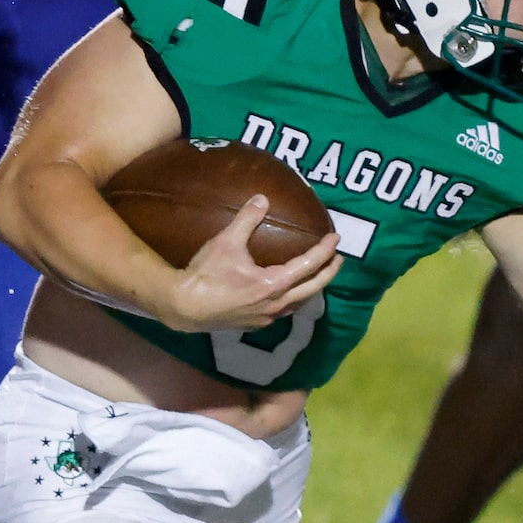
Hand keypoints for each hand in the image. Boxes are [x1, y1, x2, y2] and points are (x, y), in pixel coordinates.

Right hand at [154, 196, 340, 331]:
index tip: (335, 238)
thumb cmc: (206, 275)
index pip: (309, 265)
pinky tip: (288, 294)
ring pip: (299, 303)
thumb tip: (262, 198)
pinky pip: (284, 311)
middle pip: (312, 288)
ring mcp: (266, 317)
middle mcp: (276, 304)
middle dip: (328, 272)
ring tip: (317, 277)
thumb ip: (247, 219)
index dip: (324, 250)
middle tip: (338, 259)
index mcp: (274, 284)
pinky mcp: (255, 323)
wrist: (184, 307)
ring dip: (312, 288)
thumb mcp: (226, 242)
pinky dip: (294, 299)